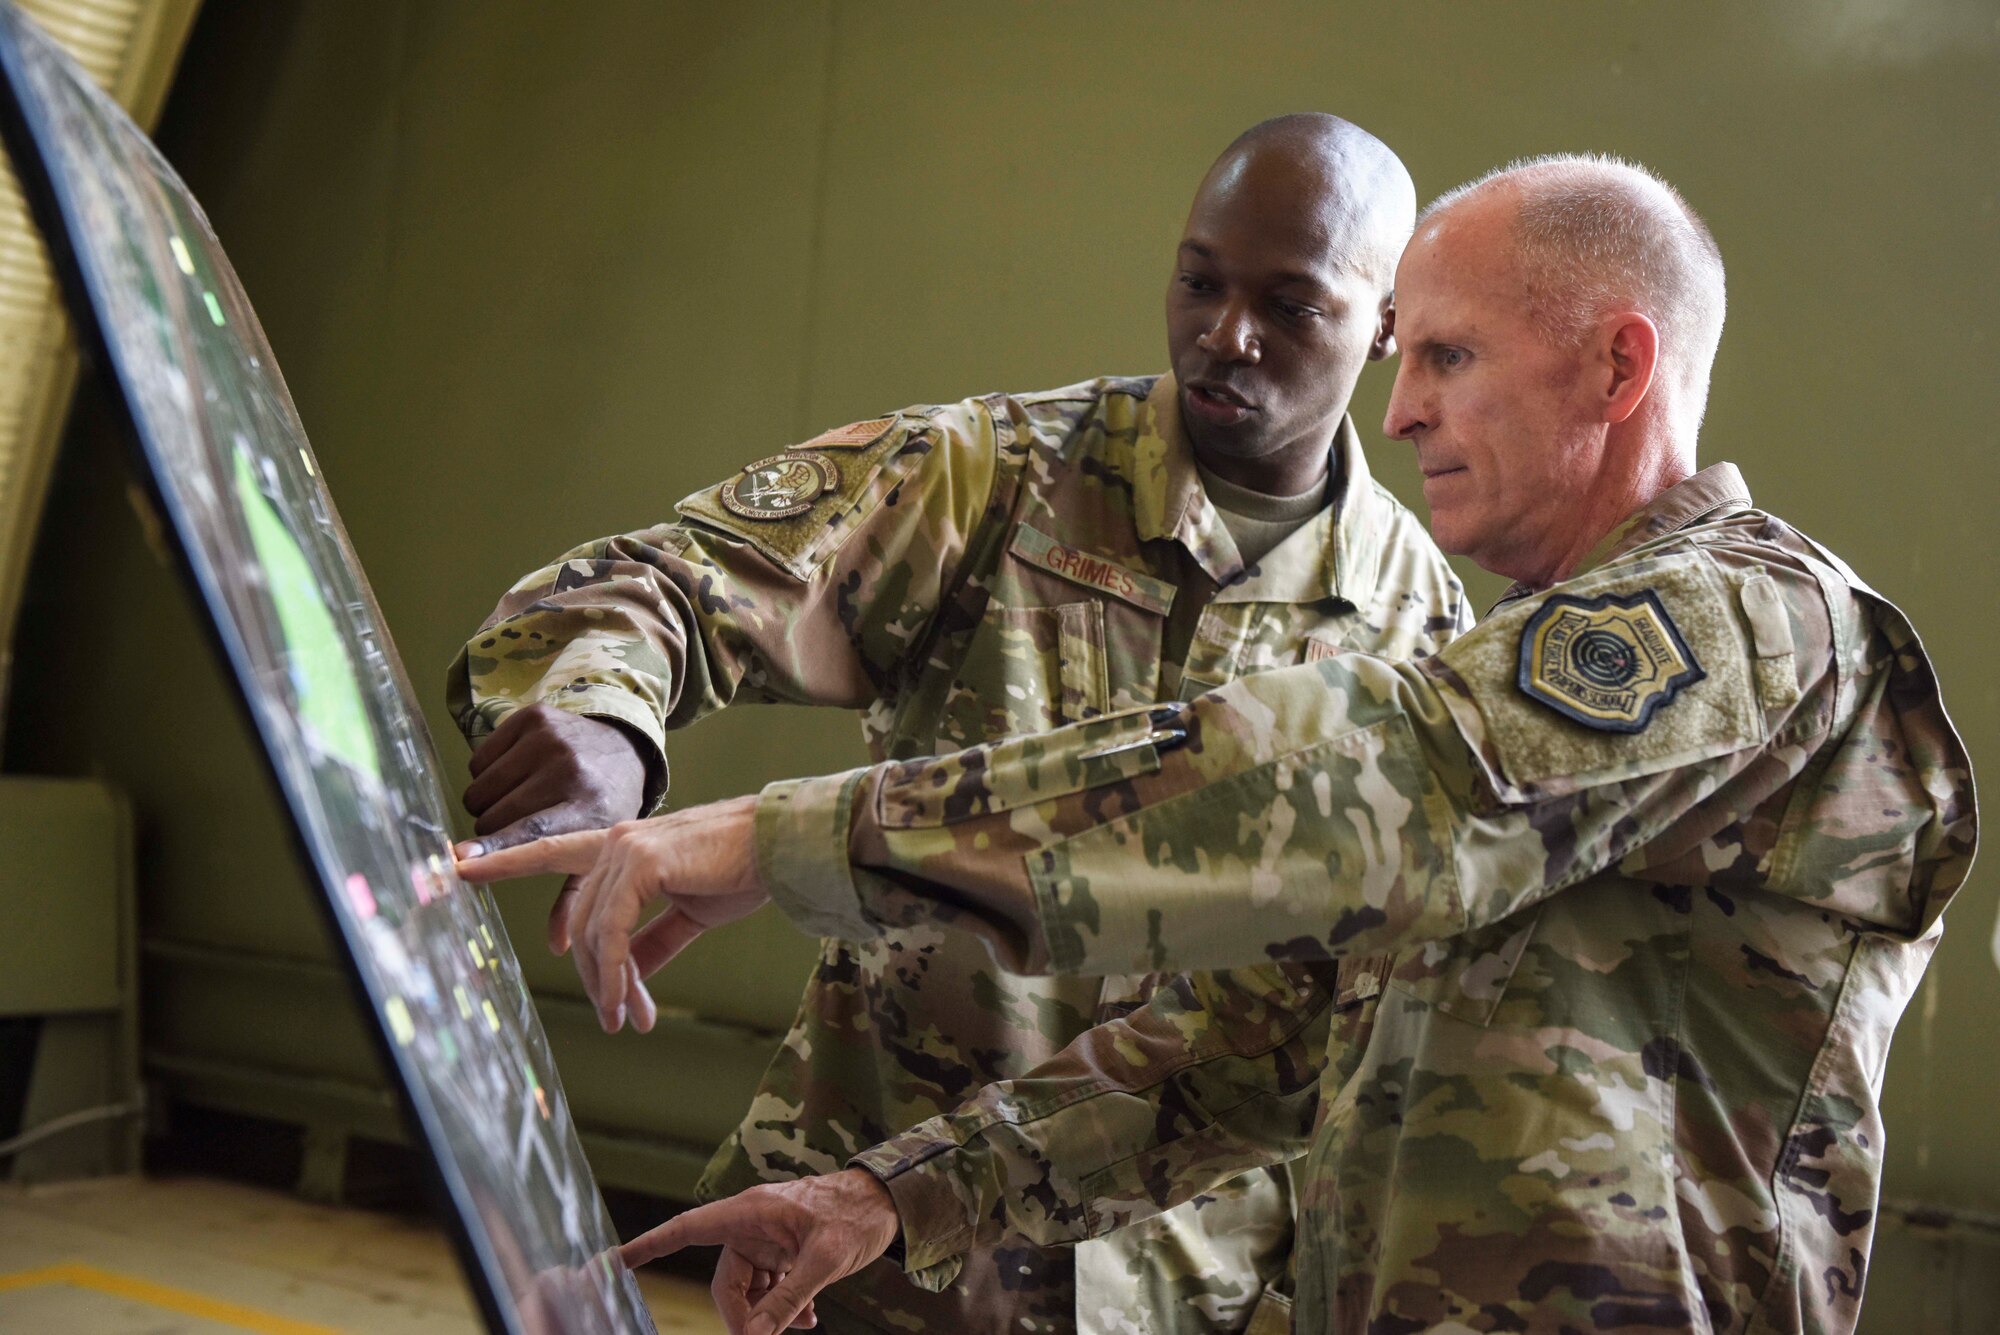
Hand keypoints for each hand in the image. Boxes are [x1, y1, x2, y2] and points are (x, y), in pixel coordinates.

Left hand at [455, 796, 766, 1032]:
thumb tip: (628, 975)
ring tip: (624, 1020)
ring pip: (592, 932)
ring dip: (607, 984)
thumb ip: (654, 937)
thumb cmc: (742, 871)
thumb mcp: (690, 910)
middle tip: (617, 1018)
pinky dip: (614, 972)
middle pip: (580, 922)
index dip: (504, 861)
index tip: (458, 866)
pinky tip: (625, 1001)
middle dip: (596, 976)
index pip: (550, 853)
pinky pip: (612, 932)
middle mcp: (614, 842)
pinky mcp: (641, 863)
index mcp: (622, 845)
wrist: (781, 847)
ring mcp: (623, 849)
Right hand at [460, 704, 649, 952]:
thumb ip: (576, 895)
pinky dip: (486, 771)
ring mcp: (551, 740)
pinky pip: (479, 757)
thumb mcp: (602, 847)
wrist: (621, 744)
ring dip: (488, 801)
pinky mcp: (533, 717)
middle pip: (493, 818)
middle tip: (518, 826)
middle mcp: (570, 771)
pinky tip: (516, 773)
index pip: (533, 835)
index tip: (459, 863)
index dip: (495, 852)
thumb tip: (559, 948)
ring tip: (520, 799)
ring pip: (481, 788)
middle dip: (493, 832)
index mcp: (590, 811)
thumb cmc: (604, 805)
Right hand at [621, 1170, 899, 1334]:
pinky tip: (808, 1318)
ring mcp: (768, 1239)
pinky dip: (783, 1306)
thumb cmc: (857, 1214)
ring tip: (804, 1322)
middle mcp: (752, 1225)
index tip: (616, 1260)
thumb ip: (788, 1299)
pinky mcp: (785, 1251)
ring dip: (769, 1314)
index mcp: (750, 1212)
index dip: (650, 1246)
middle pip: (726, 1282)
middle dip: (743, 1316)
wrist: (890, 1202)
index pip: (688, 1229)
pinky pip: (770, 1287)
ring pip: (750, 1290)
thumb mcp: (825, 1260)